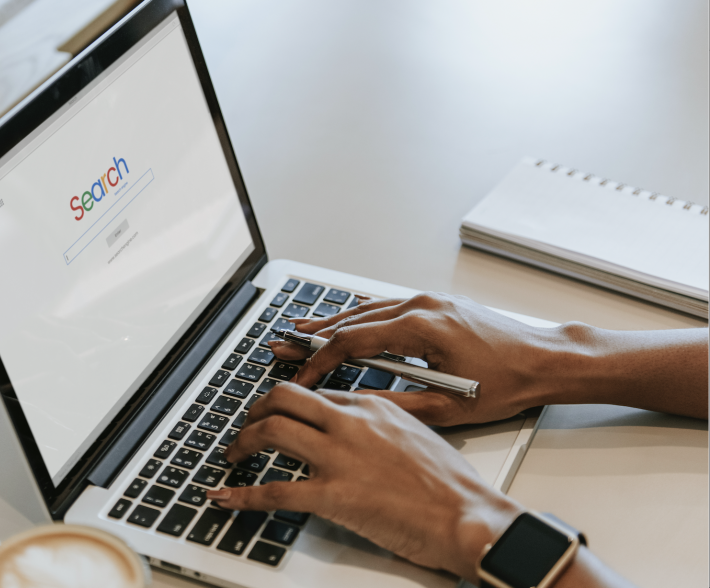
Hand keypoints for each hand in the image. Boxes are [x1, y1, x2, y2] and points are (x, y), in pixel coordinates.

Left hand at [205, 383, 521, 580]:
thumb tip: (358, 436)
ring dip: (243, 442)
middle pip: (285, 398)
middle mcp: (351, 422)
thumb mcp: (417, 436)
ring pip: (272, 431)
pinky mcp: (333, 494)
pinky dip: (242, 494)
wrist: (468, 515)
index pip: (315, 392)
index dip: (287, 400)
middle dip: (256, 409)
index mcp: (372, 406)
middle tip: (246, 425)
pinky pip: (275, 490)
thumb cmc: (452, 485)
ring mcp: (339, 456)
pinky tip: (225, 497)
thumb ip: (381, 428)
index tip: (275, 409)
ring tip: (234, 454)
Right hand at [270, 292, 565, 425]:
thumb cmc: (508, 383)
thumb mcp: (448, 406)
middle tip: (282, 343)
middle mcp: (421, 306)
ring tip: (300, 328)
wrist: (545, 360)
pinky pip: (387, 306)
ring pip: (367, 309)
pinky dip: (360, 314)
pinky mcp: (436, 305)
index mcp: (421, 327)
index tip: (302, 376)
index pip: (353, 341)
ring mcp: (429, 301)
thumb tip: (356, 404)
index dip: (320, 360)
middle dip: (313, 335)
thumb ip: (396, 404)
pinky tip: (344, 318)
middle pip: (352, 319)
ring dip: (332, 320)